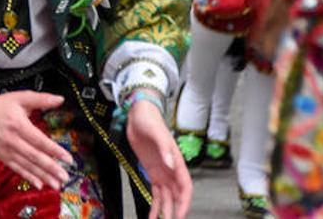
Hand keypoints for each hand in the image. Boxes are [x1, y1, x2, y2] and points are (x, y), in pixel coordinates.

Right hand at [0, 91, 71, 190]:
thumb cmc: (3, 105)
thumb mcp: (21, 97)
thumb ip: (41, 99)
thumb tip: (60, 99)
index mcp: (18, 124)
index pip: (40, 141)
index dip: (55, 151)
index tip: (68, 159)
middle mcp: (12, 140)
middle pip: (34, 156)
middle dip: (51, 168)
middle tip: (65, 177)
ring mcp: (6, 150)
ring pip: (27, 165)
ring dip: (43, 176)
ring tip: (57, 184)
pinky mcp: (2, 156)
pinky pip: (17, 169)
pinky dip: (28, 177)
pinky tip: (39, 184)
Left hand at [126, 99, 191, 218]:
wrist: (138, 114)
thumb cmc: (149, 120)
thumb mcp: (156, 132)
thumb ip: (164, 148)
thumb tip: (172, 163)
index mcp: (177, 161)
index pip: (185, 186)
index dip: (184, 201)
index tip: (180, 214)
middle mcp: (171, 170)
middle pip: (177, 195)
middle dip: (176, 210)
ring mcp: (162, 172)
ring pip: (167, 198)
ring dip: (165, 211)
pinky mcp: (152, 172)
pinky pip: (156, 193)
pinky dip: (155, 205)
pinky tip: (152, 216)